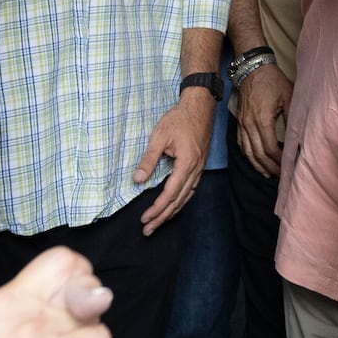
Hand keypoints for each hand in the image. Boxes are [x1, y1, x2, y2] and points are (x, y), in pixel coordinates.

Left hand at [133, 87, 214, 233]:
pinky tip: (173, 207)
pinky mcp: (200, 166)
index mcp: (187, 163)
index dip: (158, 208)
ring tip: (158, 224)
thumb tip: (138, 180)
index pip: (171, 193)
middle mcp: (196, 169)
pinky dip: (181, 202)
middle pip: (179, 200)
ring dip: (172, 213)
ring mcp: (200, 169)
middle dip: (163, 217)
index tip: (145, 218)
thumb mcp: (159, 136)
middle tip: (148, 230)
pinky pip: (191, 190)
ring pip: (187, 197)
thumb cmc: (179, 119)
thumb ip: (149, 159)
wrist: (200, 106)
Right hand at [236, 61, 291, 176]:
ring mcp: (242, 123)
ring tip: (267, 173)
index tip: (286, 165)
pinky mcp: (239, 122)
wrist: (252, 68)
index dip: (278, 160)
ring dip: (257, 164)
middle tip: (279, 175)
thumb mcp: (288, 95)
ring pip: (247, 151)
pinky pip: (241, 144)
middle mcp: (249, 124)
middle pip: (257, 154)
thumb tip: (298, 134)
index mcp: (262, 119)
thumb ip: (292, 116)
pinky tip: (255, 161)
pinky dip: (248, 155)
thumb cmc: (272, 80)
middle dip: (269, 166)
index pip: (269, 148)